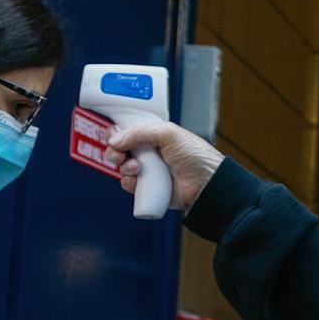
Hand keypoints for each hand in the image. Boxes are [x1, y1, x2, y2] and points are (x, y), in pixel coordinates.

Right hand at [107, 120, 224, 211]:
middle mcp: (149, 152)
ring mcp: (148, 170)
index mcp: (154, 136)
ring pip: (122, 167)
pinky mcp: (147, 188)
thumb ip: (140, 132)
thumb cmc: (196, 156)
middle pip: (120, 150)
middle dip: (115, 151)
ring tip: (136, 167)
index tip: (113, 134)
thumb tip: (115, 139)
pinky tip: (137, 180)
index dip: (117, 133)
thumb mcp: (169, 134)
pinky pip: (129, 185)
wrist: (206, 183)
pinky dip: (128, 182)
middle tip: (119, 153)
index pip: (129, 131)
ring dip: (123, 166)